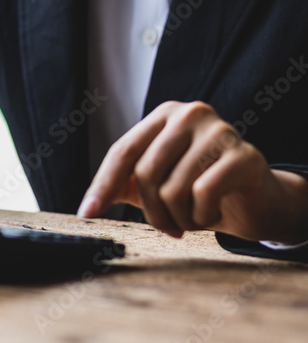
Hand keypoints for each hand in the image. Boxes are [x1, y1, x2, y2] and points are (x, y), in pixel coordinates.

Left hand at [78, 101, 307, 242]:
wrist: (255, 202)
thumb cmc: (200, 189)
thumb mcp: (155, 185)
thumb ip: (122, 185)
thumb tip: (89, 204)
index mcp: (164, 115)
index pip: (123, 151)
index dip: (103, 185)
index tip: (87, 213)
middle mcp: (190, 114)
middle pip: (145, 172)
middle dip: (151, 211)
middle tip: (167, 227)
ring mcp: (220, 131)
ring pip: (172, 188)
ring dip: (178, 218)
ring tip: (190, 220)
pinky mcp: (244, 155)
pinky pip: (203, 194)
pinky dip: (201, 216)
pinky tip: (210, 214)